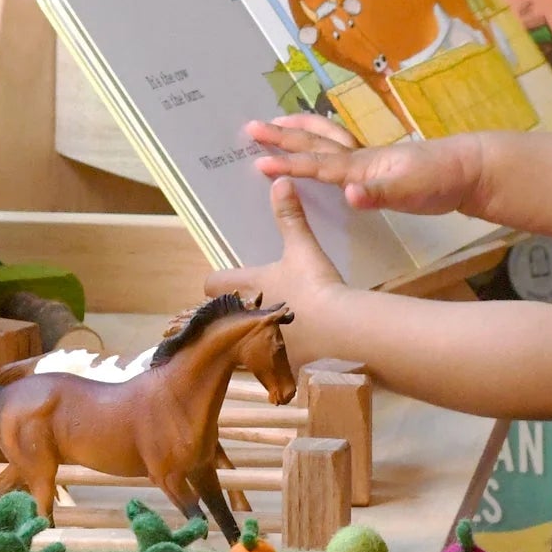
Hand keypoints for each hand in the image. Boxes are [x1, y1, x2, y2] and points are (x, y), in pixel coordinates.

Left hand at [205, 178, 349, 356]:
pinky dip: (275, 365)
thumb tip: (280, 182)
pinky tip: (292, 358)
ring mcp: (257, 347)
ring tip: (264, 337)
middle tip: (244, 309)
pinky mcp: (277, 369)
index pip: (211, 283)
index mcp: (246, 288)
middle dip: (226, 316)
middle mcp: (242, 319)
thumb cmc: (316, 287)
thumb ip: (290, 217)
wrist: (341, 331)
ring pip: (236, 348)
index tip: (226, 281)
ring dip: (244, 343)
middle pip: (218, 318)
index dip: (217, 281)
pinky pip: (267, 369)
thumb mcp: (302, 249)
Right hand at [245, 118, 483, 215]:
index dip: (288, 166)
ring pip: (326, 140)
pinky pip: (339, 149)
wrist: (469, 169)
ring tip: (278, 123)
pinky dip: (322, 142)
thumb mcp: (410, 192)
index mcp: (362, 166)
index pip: (317, 165)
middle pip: (314, 144)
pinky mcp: (378, 166)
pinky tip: (320, 147)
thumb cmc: (440, 181)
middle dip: (282, 137)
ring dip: (301, 131)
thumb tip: (348, 194)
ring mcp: (369, 160)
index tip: (258, 163)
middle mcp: (360, 158)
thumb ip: (377, 194)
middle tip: (252, 128)